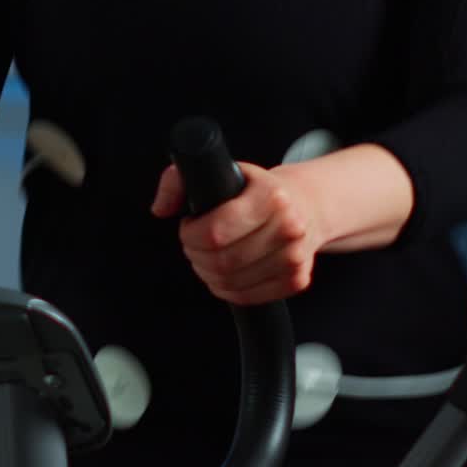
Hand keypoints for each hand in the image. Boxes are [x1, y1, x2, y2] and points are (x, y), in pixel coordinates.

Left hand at [151, 161, 324, 305]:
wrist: (306, 203)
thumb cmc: (257, 189)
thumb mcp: (220, 169)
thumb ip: (178, 180)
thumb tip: (160, 208)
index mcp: (271, 196)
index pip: (216, 232)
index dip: (191, 235)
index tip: (189, 226)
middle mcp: (289, 227)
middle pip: (221, 261)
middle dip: (196, 255)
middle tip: (195, 242)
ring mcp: (295, 257)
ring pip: (231, 283)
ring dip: (208, 273)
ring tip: (209, 255)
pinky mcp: (296, 280)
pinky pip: (246, 297)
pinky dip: (227, 288)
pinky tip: (227, 269)